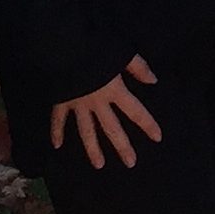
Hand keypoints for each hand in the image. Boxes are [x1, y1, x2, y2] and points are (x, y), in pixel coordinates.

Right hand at [49, 55, 162, 169]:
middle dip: (122, 146)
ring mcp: (78, 105)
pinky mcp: (61, 102)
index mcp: (114, 91)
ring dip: (92, 149)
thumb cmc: (95, 48)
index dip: (148, 124)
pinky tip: (56, 145)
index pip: (135, 111)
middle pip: (112, 129)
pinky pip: (58, 119)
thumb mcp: (122, 52)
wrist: (65, 48)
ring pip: (86, 131)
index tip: (158, 137)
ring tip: (99, 165)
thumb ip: (138, 67)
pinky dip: (56, 132)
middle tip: (131, 163)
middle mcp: (97, 103)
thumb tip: (153, 80)